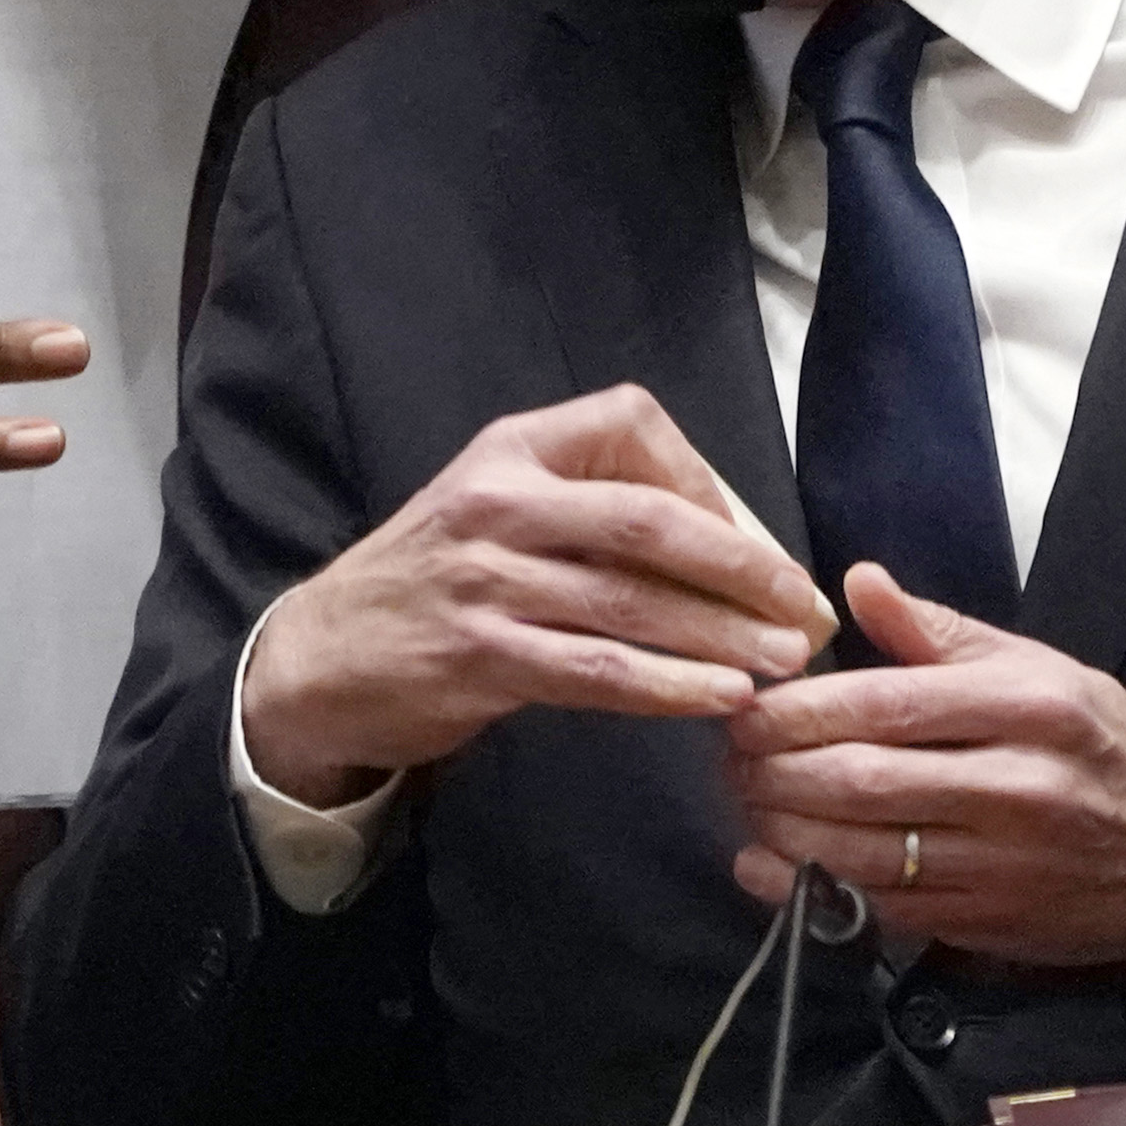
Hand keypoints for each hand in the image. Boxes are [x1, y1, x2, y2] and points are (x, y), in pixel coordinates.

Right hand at [242, 384, 837, 804]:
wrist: (320, 659)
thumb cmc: (437, 584)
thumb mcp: (500, 514)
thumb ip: (595, 516)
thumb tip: (735, 552)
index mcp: (513, 449)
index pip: (631, 425)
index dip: (706, 478)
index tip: (752, 538)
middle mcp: (497, 501)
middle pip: (648, 521)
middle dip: (742, 566)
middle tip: (804, 606)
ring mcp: (484, 579)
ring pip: (629, 601)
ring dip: (721, 635)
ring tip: (785, 662)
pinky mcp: (478, 655)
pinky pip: (596, 670)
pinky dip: (668, 686)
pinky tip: (719, 699)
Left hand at [724, 564, 1125, 992]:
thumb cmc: (1111, 749)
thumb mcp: (1045, 670)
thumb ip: (942, 633)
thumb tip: (856, 584)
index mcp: (1030, 707)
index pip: (888, 704)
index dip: (799, 708)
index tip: (749, 702)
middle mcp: (1017, 786)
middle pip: (862, 779)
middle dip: (774, 768)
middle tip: (734, 752)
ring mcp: (1002, 864)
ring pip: (860, 850)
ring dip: (781, 827)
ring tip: (747, 799)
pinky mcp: (988, 923)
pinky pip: (879, 909)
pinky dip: (810, 888)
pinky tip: (770, 864)